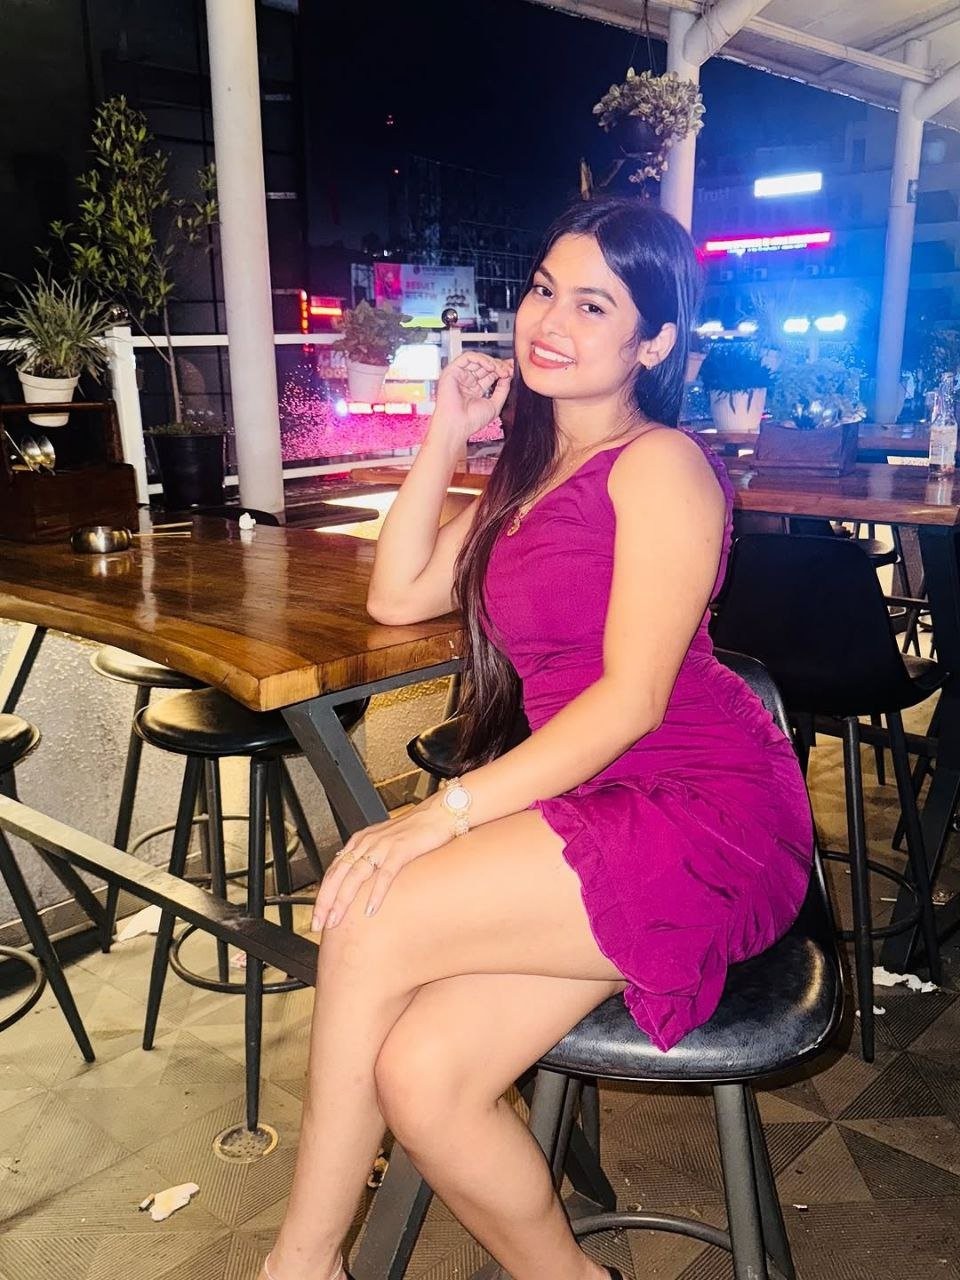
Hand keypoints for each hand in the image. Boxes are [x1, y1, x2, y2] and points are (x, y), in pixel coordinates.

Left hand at [312, 798, 454, 929]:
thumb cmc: (414, 831)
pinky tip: (370, 909)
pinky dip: (376, 892)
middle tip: (318, 924)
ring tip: (336, 920)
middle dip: (325, 902)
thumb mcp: (383, 843)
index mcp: (360, 841)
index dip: (322, 895)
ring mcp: (383, 846)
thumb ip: (368, 858)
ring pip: (355, 876)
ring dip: (343, 900)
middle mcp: (367, 842)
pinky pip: (385, 874)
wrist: (438, 814)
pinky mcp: (401, 850)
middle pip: (338, 875)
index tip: (318, 915)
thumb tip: (356, 881)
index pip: (333, 871)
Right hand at [430, 352, 513, 445]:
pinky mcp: (452, 371)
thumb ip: (502, 389)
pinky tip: (490, 366)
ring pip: (477, 359)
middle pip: (485, 365)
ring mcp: (459, 375)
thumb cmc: (471, 421)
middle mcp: (467, 381)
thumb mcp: (495, 405)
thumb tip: (508, 376)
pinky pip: (467, 357)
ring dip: (492, 362)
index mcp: (475, 389)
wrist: (457, 426)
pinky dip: (481, 359)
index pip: (490, 373)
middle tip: (508, 370)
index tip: (511, 371)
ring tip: (501, 370)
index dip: (501, 370)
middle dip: (499, 365)